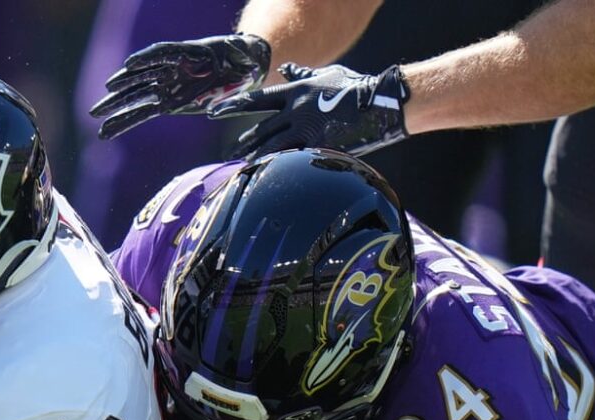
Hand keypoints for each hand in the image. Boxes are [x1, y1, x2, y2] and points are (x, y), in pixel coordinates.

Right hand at [89, 33, 270, 138]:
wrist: (240, 68)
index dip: (146, 58)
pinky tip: (105, 131)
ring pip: (136, 96)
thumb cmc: (241, 59)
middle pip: (142, 75)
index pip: (162, 52)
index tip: (131, 65)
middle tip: (104, 92)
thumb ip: (241, 61)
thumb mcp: (245, 56)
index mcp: (188, 53)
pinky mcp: (167, 104)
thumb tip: (245, 70)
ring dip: (116, 106)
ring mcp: (166, 86)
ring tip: (94, 116)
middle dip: (124, 85)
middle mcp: (171, 69)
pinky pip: (141, 114)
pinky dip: (123, 122)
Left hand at [210, 63, 409, 158]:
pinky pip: (295, 159)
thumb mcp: (326, 74)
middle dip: (244, 142)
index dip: (233, 106)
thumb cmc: (355, 87)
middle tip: (229, 152)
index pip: (257, 100)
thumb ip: (302, 74)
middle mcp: (297, 111)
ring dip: (256, 158)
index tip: (214, 111)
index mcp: (296, 93)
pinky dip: (281, 167)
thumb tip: (287, 69)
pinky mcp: (321, 147)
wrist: (381, 102)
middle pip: (262, 130)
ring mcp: (308, 130)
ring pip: (274, 147)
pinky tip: (268, 176)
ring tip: (243, 167)